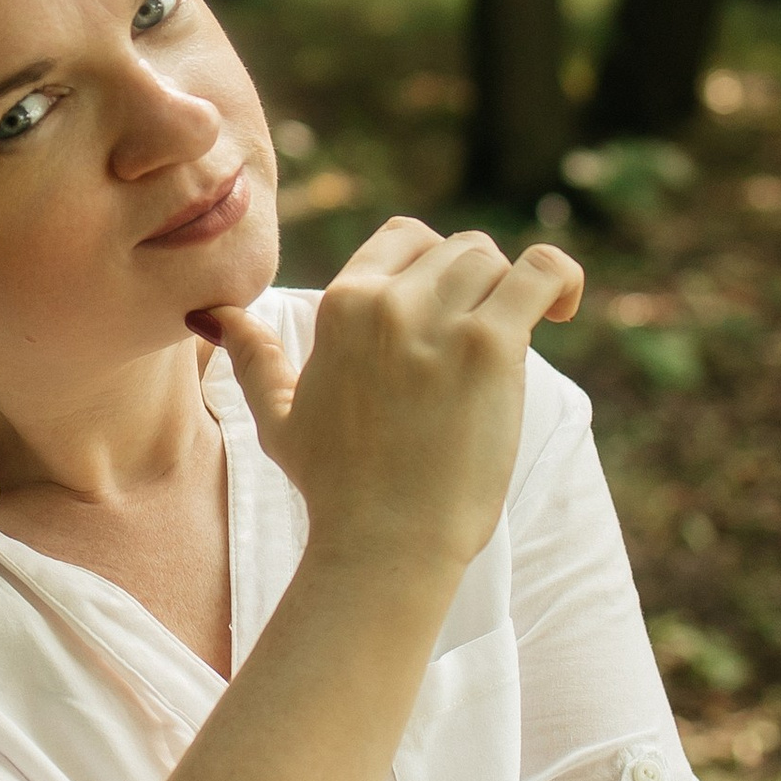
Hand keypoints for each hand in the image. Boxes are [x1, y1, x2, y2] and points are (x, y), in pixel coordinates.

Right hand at [199, 216, 582, 578]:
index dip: (434, 268)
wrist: (383, 543)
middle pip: (458, 250)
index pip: (404, 237)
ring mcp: (440, 322)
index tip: (448, 312)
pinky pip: (542, 272)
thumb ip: (252, 358)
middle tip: (484, 341)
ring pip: (496, 261)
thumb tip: (216, 317)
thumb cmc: (334, 489)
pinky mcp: (491, 347)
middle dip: (477, 287)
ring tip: (522, 337)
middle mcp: (387, 301)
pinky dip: (561, 278)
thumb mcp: (277, 417)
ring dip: (513, 295)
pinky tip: (564, 308)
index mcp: (342, 305)